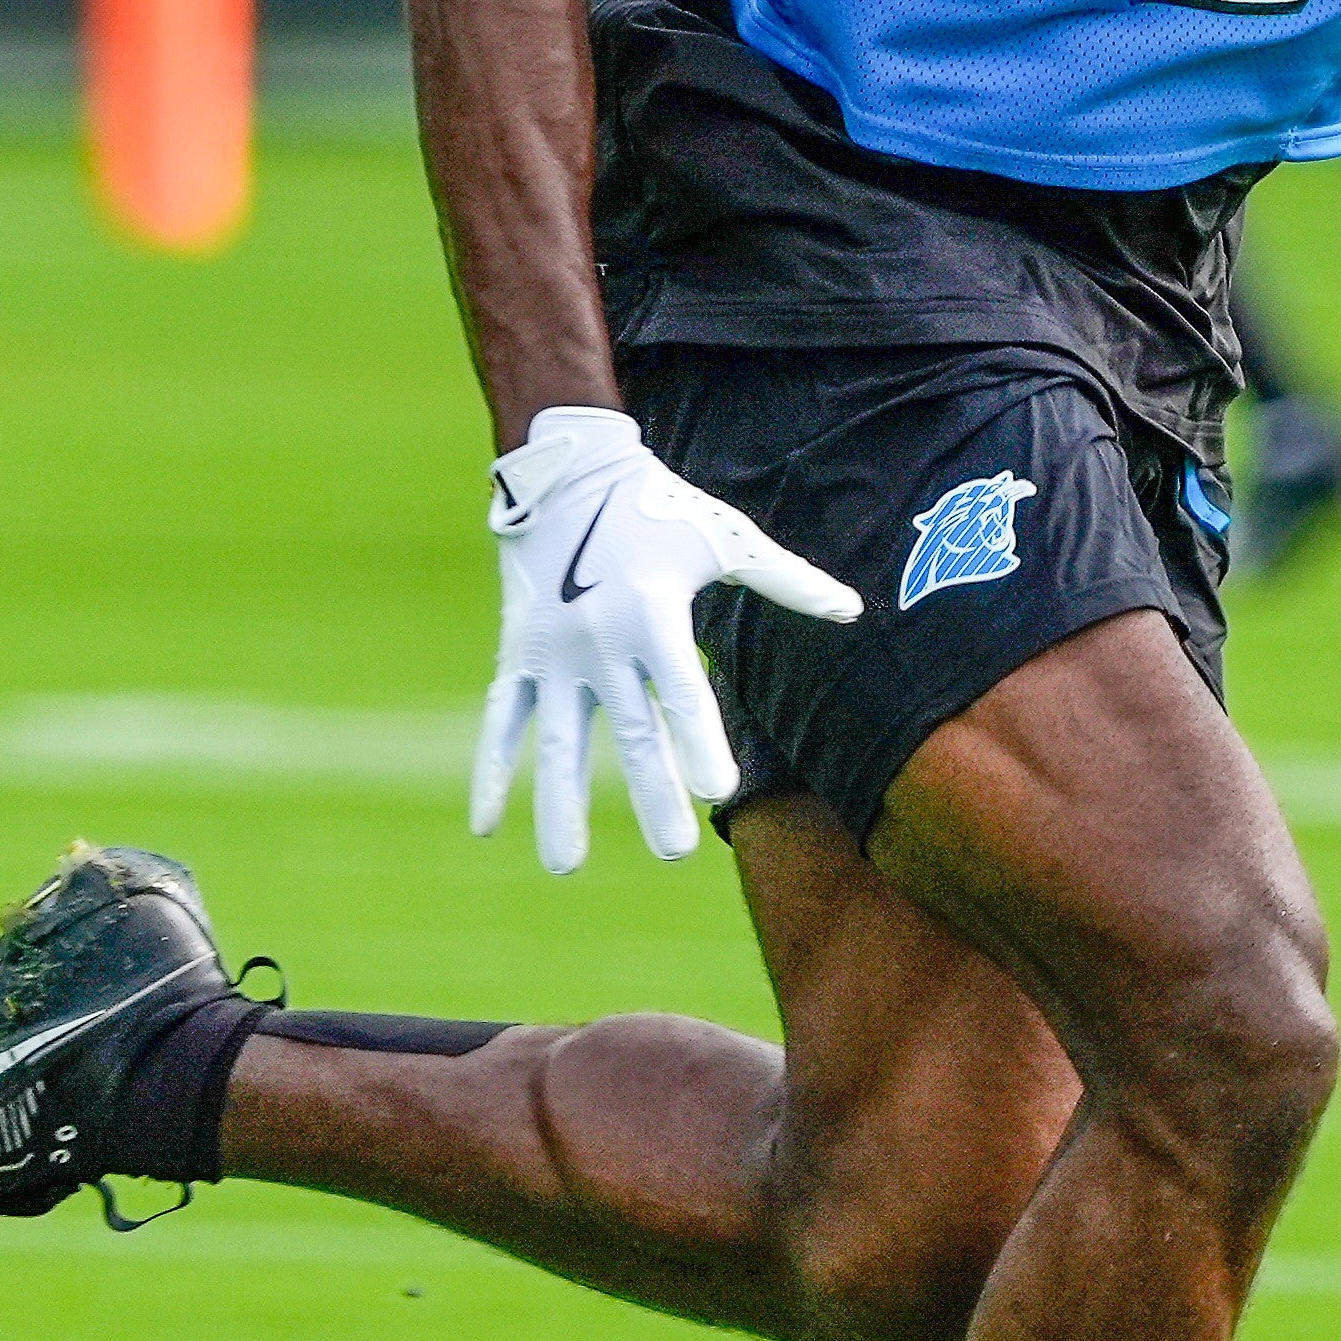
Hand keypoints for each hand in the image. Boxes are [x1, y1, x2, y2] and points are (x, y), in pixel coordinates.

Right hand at [469, 407, 859, 871]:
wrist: (569, 473)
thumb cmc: (660, 510)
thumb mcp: (726, 538)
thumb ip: (787, 580)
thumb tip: (853, 610)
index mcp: (653, 612)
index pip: (681, 689)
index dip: (699, 738)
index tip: (718, 790)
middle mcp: (599, 638)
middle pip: (629, 729)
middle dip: (651, 791)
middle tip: (675, 850)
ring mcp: (553, 651)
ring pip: (556, 740)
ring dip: (559, 804)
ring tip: (566, 867)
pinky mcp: (519, 653)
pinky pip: (502, 720)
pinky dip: (492, 770)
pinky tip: (487, 826)